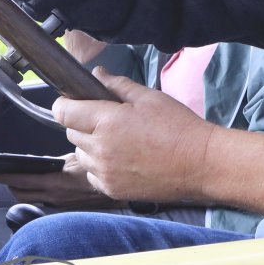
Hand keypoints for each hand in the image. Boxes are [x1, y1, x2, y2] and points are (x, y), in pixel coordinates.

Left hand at [0, 151, 118, 207]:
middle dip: (11, 183)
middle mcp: (52, 197)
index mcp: (54, 183)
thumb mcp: (78, 158)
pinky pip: (44, 201)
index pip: (19, 181)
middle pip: (19, 194)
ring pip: (31, 199)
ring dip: (23, 189)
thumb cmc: (101, 171)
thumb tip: (45, 161)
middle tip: (6, 173)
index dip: (3, 176)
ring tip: (21, 178)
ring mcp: (58, 205)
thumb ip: (58, 161)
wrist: (118, 189)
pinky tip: (43, 185)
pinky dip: (38, 193)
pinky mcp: (65, 208)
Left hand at [55, 69, 212, 203]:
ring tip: (117, 142)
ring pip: (80, 155)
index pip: (63, 112)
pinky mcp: (111, 190)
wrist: (200, 163)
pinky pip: (92, 175)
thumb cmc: (178, 126)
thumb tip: (97, 74)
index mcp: (106, 122)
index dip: (65, 103)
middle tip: (107, 120)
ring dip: (90, 146)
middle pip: (70, 133)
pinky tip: (122, 160)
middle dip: (82, 123)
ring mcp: (104, 172)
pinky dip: (100, 167)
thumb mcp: (150, 98)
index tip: (73, 101)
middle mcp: (99, 149)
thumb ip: (118, 85)